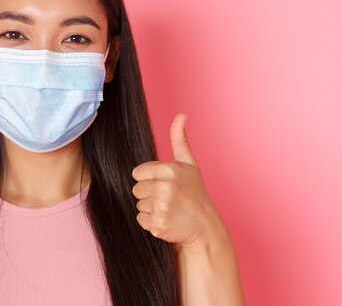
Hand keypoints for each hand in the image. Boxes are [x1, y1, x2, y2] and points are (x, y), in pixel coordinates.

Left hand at [131, 113, 223, 248]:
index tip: (165, 184)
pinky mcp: (159, 225)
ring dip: (151, 209)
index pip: (137, 173)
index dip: (149, 179)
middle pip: (136, 189)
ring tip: (170, 209)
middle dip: (150, 194)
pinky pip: (142, 220)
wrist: (205, 227)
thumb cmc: (195, 193)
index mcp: (170, 170)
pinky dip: (152, 223)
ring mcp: (162, 207)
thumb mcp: (189, 164)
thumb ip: (179, 139)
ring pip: (139, 205)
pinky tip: (167, 220)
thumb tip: (181, 115)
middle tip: (169, 199)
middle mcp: (166, 188)